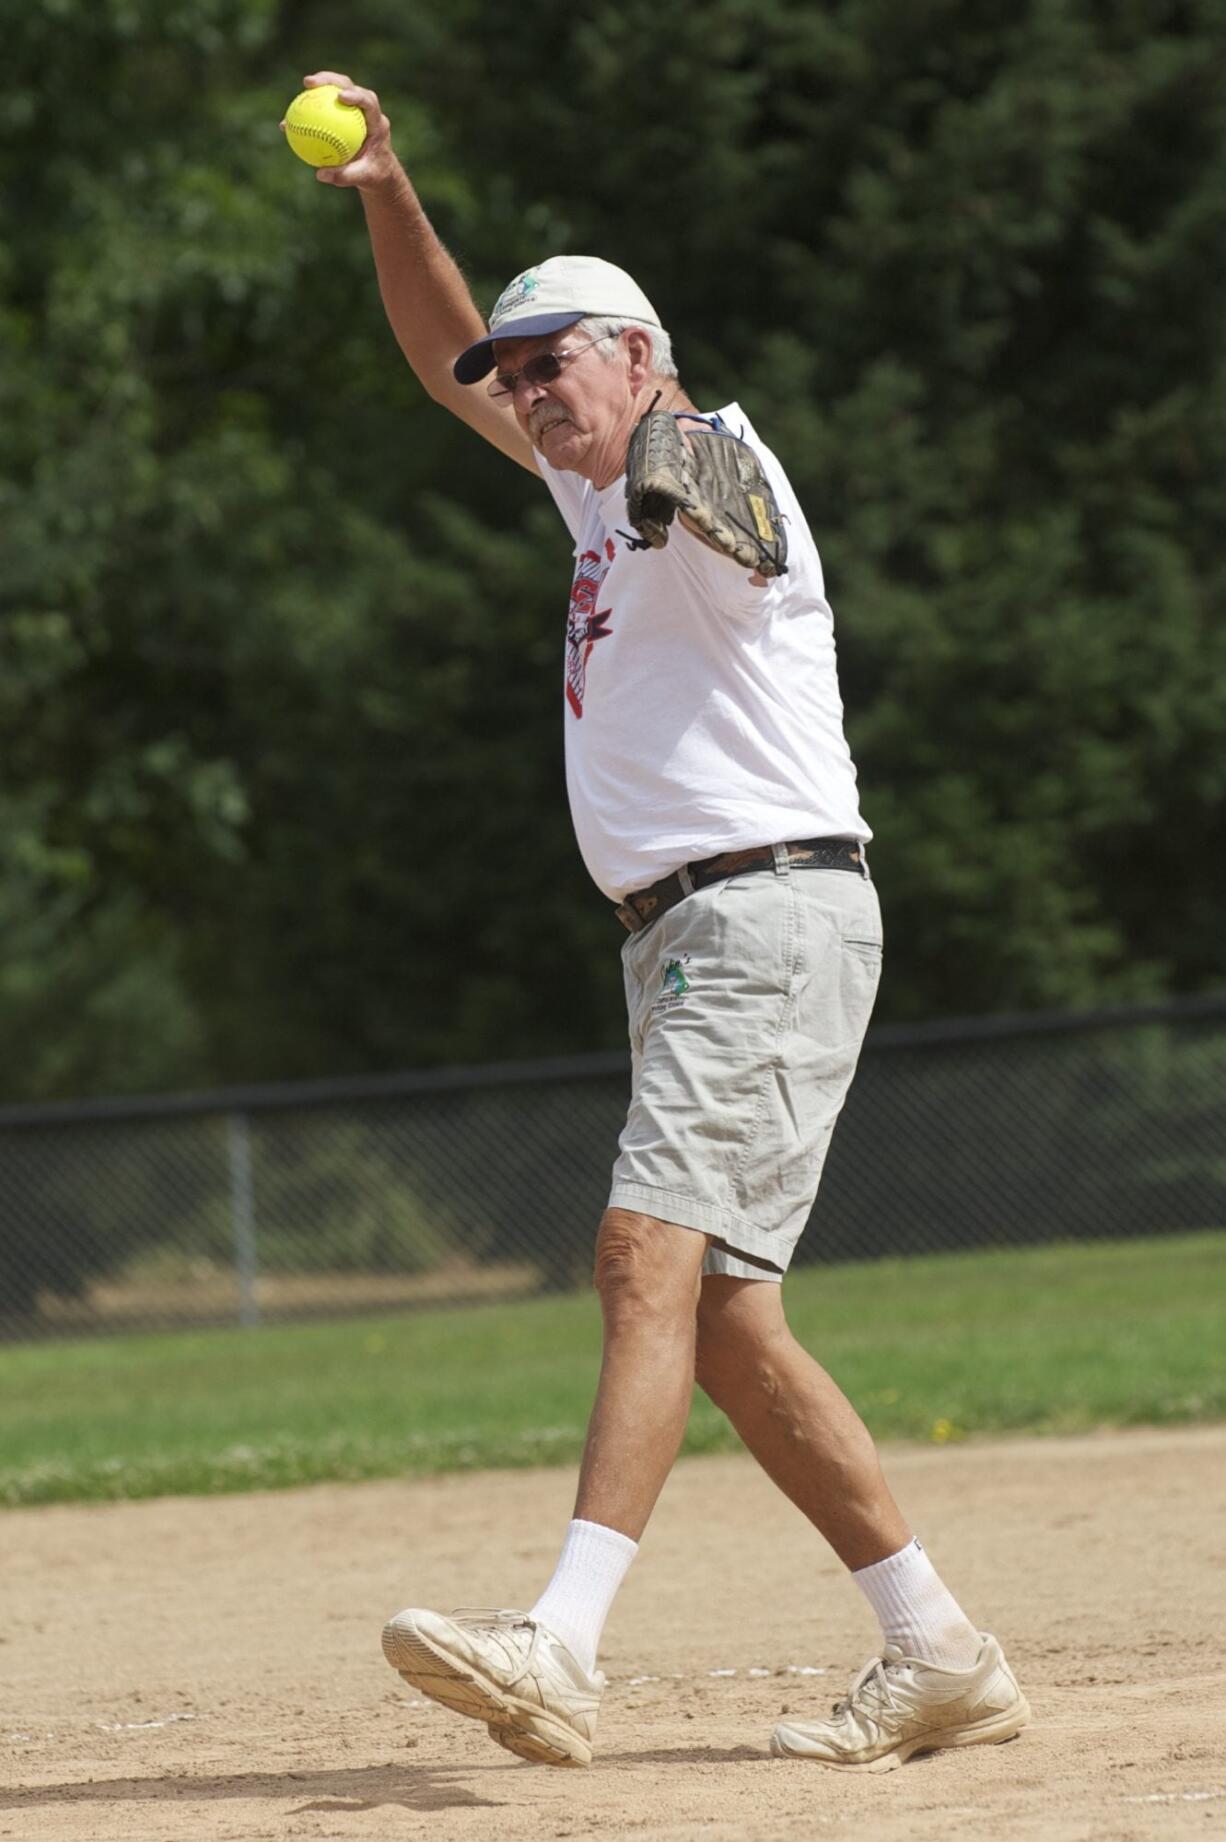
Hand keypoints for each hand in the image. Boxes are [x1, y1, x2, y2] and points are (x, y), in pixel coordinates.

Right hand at [280, 72, 399, 190]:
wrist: (379, 172)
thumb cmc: (375, 175)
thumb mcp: (363, 179)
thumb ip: (344, 176)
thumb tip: (320, 174)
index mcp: (377, 124)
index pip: (369, 102)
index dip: (355, 95)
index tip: (339, 96)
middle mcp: (367, 111)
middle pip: (350, 86)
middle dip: (331, 79)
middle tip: (310, 82)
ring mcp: (356, 110)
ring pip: (338, 89)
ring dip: (322, 84)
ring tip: (305, 84)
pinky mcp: (346, 113)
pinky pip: (329, 105)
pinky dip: (315, 106)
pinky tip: (297, 112)